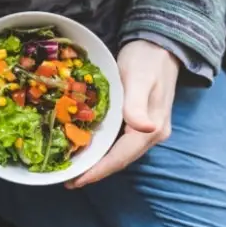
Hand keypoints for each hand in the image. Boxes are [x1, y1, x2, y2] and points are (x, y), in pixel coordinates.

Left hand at [69, 40, 178, 187]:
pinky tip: (84, 147)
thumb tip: (143, 128)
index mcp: (151, 128)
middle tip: (66, 178)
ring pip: (117, 152)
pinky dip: (100, 147)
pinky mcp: (137, 120)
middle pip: (118, 159)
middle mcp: (150, 133)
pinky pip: (117, 141)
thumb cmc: (147, 60)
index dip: (97, 171)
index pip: (121, 158)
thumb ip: (136, 104)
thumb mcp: (139, 79)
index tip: (75, 181)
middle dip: (93, 171)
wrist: (159, 45)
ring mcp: (145, 128)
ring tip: (71, 166)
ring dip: (96, 161)